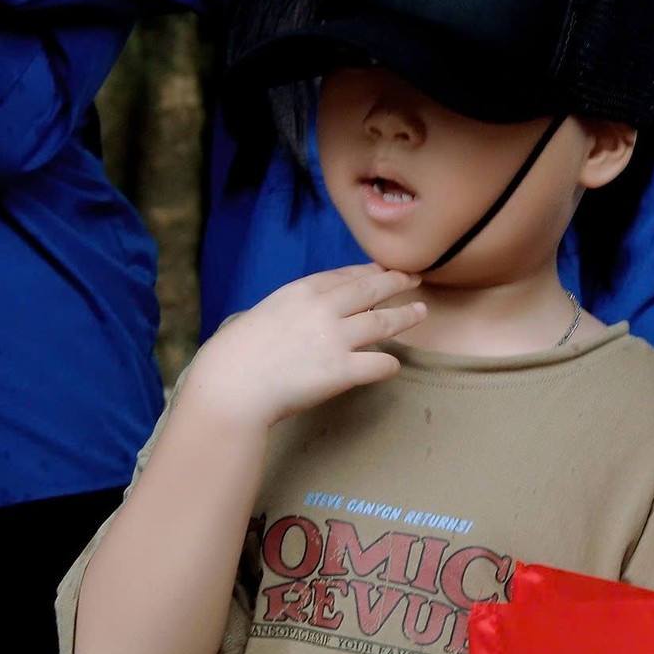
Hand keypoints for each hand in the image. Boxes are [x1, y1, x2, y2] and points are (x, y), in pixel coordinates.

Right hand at [179, 264, 424, 431]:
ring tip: (421, 312)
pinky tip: (393, 365)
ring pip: (384, 323)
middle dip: (397, 282)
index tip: (384, 269)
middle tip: (415, 279)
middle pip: (371, 289)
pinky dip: (390, 365)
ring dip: (406, 317)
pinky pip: (380, 364)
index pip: (345, 275)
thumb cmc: (238, 354)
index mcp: (302, 291)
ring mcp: (336, 339)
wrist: (232, 384)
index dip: (368, 271)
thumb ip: (296, 308)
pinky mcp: (342, 371)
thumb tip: (316, 312)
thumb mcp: (266, 312)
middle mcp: (323, 309)